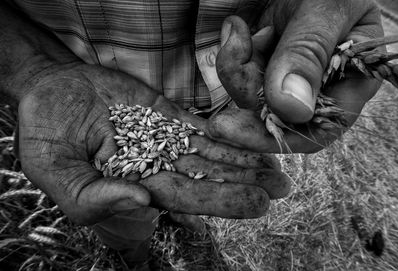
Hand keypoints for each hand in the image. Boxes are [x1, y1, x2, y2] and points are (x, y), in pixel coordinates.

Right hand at [16, 61, 290, 224]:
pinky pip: (200, 125)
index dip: (220, 201)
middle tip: (282, 188)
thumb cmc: (46, 133)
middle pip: (207, 177)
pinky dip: (226, 133)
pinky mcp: (166, 114)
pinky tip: (251, 139)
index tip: (256, 203)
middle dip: (244, 184)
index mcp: (132, 187)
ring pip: (210, 152)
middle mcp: (155, 166)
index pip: (183, 198)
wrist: (51, 90)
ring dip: (243, 159)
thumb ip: (93, 197)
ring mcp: (163, 138)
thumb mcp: (54, 171)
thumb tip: (142, 205)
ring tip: (277, 167)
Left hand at [216, 0, 383, 152]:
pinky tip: (236, 27)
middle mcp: (317, 85)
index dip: (276, 136)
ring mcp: (287, 73)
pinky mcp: (265, 61)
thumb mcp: (325, 10)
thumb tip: (293, 110)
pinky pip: (240, 73)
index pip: (317, 129)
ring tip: (237, 31)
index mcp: (348, 80)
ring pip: (252, 95)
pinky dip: (232, 53)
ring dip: (235, 67)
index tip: (234, 130)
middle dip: (245, 96)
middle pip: (275, 116)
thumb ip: (309, 55)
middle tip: (223, 79)